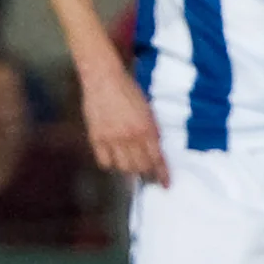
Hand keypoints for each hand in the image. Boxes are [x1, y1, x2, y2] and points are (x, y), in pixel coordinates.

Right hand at [79, 56, 168, 185]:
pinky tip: (112, 156)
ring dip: (127, 168)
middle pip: (140, 167)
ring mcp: (112, 138)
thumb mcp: (148, 110)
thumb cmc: (128, 90)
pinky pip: (104, 161)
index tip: (166, 185)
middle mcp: (130, 137)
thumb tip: (154, 152)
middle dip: (144, 171)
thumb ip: (151, 131)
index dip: (162, 175)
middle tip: (144, 170)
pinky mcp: (96, 137)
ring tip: (128, 161)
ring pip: (123, 167)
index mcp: (147, 129)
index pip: (157, 159)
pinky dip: (110, 163)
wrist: (104, 77)